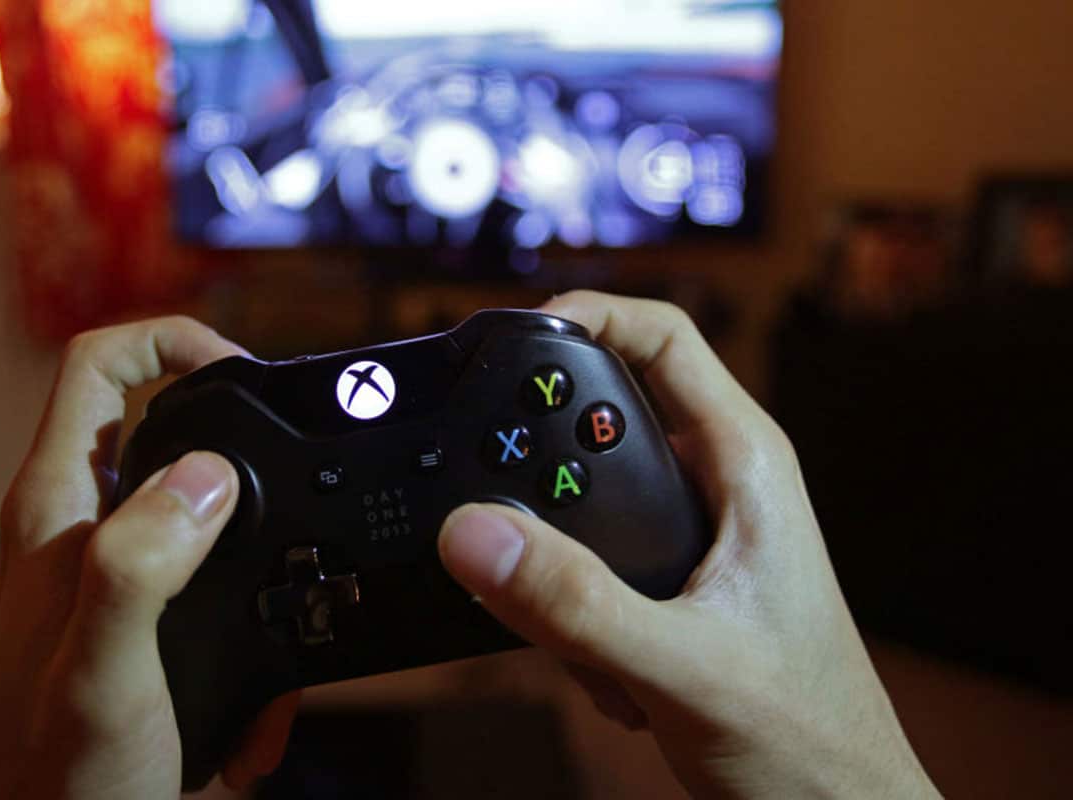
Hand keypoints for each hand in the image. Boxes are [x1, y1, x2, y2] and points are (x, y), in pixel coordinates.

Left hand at [0, 317, 298, 799]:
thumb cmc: (53, 779)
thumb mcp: (105, 669)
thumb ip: (141, 564)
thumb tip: (210, 475)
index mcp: (58, 512)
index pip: (96, 367)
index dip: (169, 341)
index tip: (244, 370)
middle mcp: (83, 530)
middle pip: (164, 428)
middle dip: (244, 450)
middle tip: (302, 481)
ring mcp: (115, 578)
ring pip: (206, 518)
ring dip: (264, 567)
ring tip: (292, 632)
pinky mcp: (146, 626)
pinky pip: (220, 597)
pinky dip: (257, 642)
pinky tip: (261, 718)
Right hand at [438, 292, 940, 798]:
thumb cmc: (808, 741)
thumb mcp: (680, 667)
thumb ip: (574, 602)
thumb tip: (476, 535)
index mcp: (746, 465)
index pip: (663, 337)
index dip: (584, 314)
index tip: (504, 337)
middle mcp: (719, 485)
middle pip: (602, 415)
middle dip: (547, 475)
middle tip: (510, 522)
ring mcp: (693, 536)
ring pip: (586, 501)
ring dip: (562, 568)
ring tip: (588, 640)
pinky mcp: (669, 584)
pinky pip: (587, 564)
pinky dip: (574, 616)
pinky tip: (611, 673)